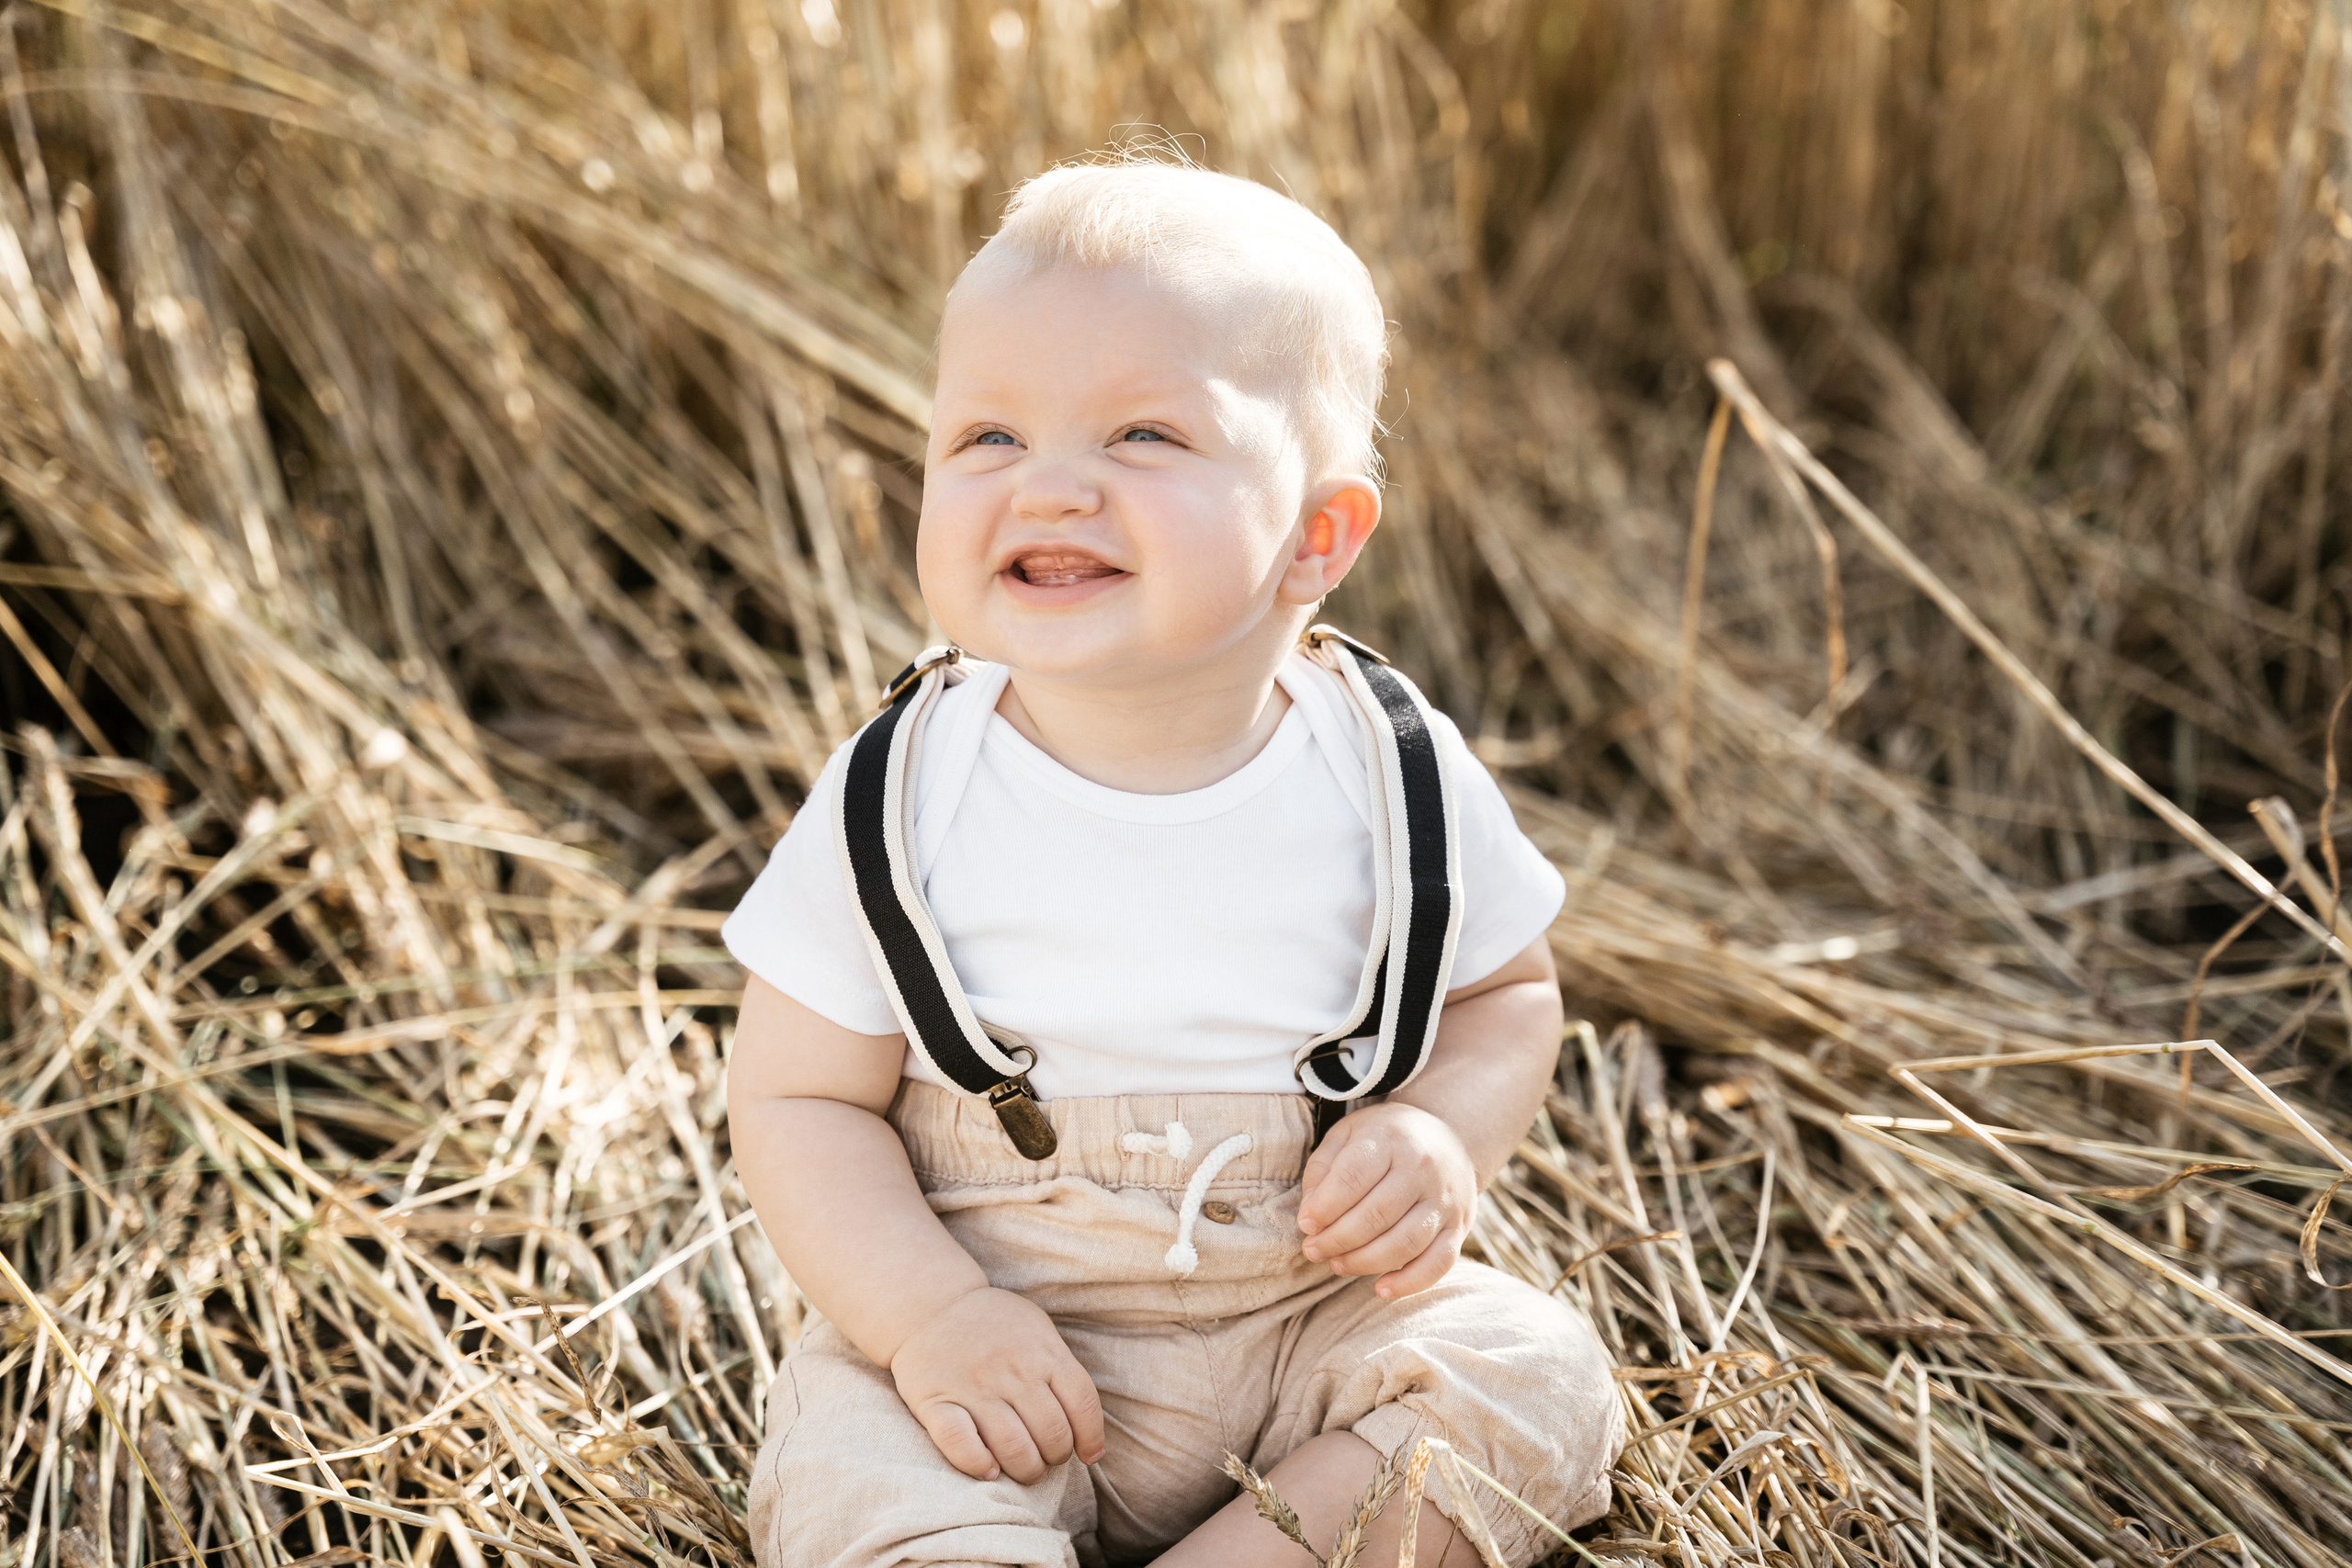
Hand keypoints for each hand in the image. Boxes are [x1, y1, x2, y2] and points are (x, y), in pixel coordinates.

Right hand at [888, 1286, 1105, 1483]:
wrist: (930, 1305)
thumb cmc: (993, 1325)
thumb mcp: (1036, 1330)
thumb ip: (1060, 1369)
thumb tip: (1085, 1426)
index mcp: (1042, 1352)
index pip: (1082, 1404)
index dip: (1091, 1438)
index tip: (1087, 1454)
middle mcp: (1012, 1370)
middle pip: (1052, 1433)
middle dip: (1056, 1457)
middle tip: (1047, 1458)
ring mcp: (973, 1387)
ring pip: (1013, 1447)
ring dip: (1026, 1469)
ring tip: (1024, 1468)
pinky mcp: (935, 1402)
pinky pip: (961, 1444)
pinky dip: (978, 1464)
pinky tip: (989, 1470)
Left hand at [1296, 1102, 1475, 1298]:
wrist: (1451, 1136)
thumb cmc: (1386, 1139)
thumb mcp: (1349, 1133)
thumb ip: (1323, 1169)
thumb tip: (1310, 1216)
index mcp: (1389, 1139)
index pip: (1354, 1177)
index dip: (1324, 1207)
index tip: (1306, 1224)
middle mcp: (1422, 1168)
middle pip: (1377, 1214)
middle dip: (1337, 1239)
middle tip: (1313, 1250)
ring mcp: (1445, 1200)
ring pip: (1405, 1243)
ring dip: (1364, 1262)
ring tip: (1337, 1264)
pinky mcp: (1459, 1227)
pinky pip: (1439, 1263)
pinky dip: (1410, 1283)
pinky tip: (1381, 1289)